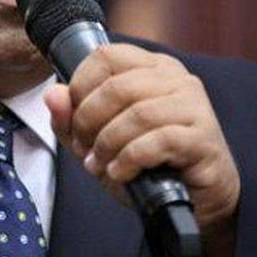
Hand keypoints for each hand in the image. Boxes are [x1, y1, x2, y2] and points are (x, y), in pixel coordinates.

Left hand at [44, 44, 239, 256]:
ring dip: (108, 144)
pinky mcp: (204, 138)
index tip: (72, 119)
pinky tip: (120, 173)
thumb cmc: (148, 164)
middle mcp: (177, 78)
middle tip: (83, 148)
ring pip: (138, 113)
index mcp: (151, 67)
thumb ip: (71, 119)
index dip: (80, 86)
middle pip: (118, 86)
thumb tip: (52, 94)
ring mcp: (194, 106)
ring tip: (100, 165)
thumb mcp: (99, 141)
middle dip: (89, 121)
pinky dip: (129, 159)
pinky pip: (159, 141)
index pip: (106, 56)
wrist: (196, 200)